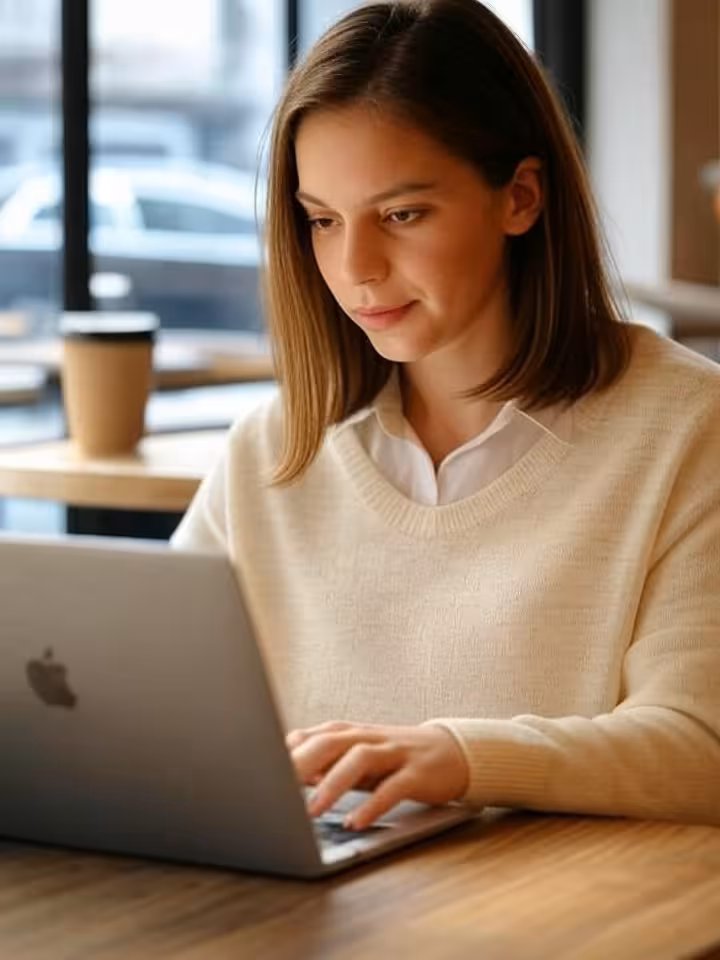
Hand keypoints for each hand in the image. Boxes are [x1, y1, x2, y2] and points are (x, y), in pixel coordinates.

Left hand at [285, 721, 468, 829]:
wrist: (453, 752)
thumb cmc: (395, 758)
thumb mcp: (358, 756)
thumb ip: (326, 761)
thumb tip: (289, 771)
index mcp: (353, 733)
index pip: (314, 735)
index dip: (287, 751)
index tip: (260, 769)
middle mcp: (371, 738)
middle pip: (331, 741)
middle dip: (302, 762)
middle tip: (277, 788)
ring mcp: (395, 753)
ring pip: (360, 759)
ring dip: (333, 784)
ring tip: (311, 812)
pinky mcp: (417, 773)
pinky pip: (393, 787)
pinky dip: (372, 805)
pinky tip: (355, 822)